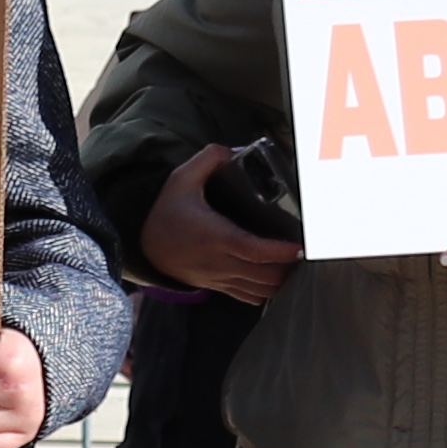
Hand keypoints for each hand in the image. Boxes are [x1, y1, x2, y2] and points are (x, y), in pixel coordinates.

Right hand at [144, 144, 301, 308]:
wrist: (143, 245)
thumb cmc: (165, 212)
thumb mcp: (180, 179)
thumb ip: (207, 160)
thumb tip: (232, 150)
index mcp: (214, 236)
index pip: (252, 250)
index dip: (279, 252)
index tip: (298, 247)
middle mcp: (219, 262)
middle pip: (263, 275)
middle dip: (287, 267)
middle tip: (302, 251)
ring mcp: (219, 278)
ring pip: (260, 290)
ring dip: (280, 280)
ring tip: (293, 264)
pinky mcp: (217, 286)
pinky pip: (249, 297)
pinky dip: (267, 291)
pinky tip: (276, 278)